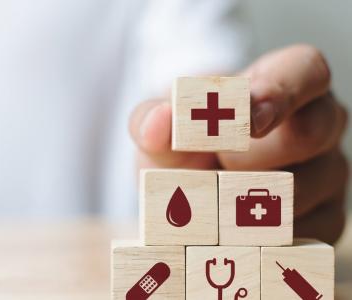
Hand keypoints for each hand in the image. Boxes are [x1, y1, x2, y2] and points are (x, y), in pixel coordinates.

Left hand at [129, 44, 347, 243]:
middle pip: (310, 133)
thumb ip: (153, 120)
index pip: (305, 69)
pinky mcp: (327, 217)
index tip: (245, 120)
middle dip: (251, 156)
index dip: (279, 92)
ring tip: (213, 199)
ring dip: (249, 201)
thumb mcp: (164, 128)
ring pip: (306, 188)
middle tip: (215, 165)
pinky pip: (305, 231)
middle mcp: (317, 124)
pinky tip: (232, 230)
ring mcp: (327, 172)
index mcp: (285, 83)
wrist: (189, 183)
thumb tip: (158, 122)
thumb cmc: (186, 143)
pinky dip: (262, 236)